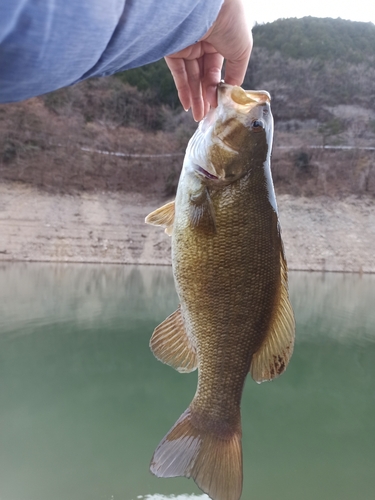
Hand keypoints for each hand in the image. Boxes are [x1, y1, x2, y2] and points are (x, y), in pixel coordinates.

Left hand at [164, 0, 251, 120]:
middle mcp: (203, 43)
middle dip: (206, 98)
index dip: (219, 89)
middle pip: (203, 77)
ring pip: (191, 78)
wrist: (209, 5)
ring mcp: (187, 46)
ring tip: (199, 118)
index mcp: (221, 40)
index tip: (219, 106)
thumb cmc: (230, 22)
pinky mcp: (173, 49)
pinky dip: (183, 90)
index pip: (217, 69)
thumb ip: (237, 72)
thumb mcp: (241, 50)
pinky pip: (178, 73)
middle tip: (207, 118)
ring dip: (195, 99)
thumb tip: (232, 92)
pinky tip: (188, 106)